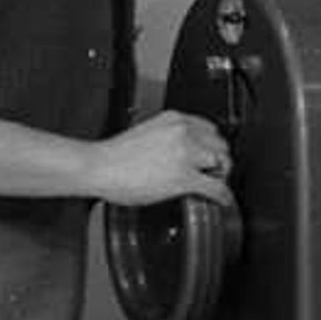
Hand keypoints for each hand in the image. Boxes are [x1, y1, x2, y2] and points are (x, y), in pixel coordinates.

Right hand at [91, 108, 236, 209]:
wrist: (97, 166)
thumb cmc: (114, 155)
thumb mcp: (147, 132)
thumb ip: (168, 137)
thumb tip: (183, 153)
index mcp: (174, 119)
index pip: (210, 129)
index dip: (213, 146)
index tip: (211, 155)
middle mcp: (183, 132)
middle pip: (220, 145)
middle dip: (219, 161)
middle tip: (213, 173)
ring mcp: (185, 154)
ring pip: (222, 164)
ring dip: (221, 176)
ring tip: (213, 184)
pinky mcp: (184, 177)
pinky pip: (216, 187)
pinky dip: (223, 196)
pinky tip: (221, 200)